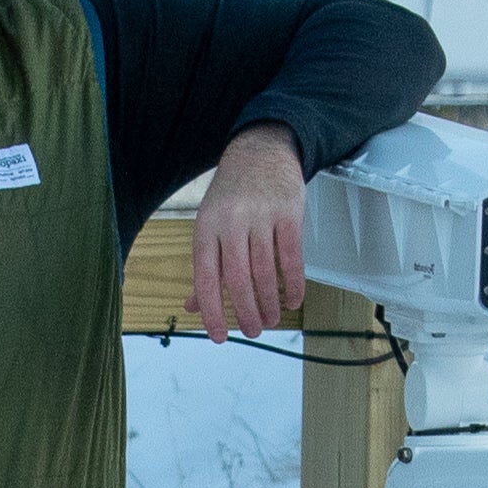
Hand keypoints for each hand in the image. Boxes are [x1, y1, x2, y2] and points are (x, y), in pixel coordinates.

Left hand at [192, 125, 310, 339]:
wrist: (260, 151)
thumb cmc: (231, 195)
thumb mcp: (209, 224)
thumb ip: (205, 266)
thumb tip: (193, 306)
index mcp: (206, 228)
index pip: (205, 277)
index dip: (211, 310)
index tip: (218, 336)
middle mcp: (231, 222)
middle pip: (237, 278)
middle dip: (245, 311)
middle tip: (252, 332)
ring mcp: (261, 216)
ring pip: (265, 270)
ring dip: (269, 302)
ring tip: (271, 320)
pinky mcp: (289, 213)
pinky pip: (292, 256)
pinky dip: (294, 283)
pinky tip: (293, 300)